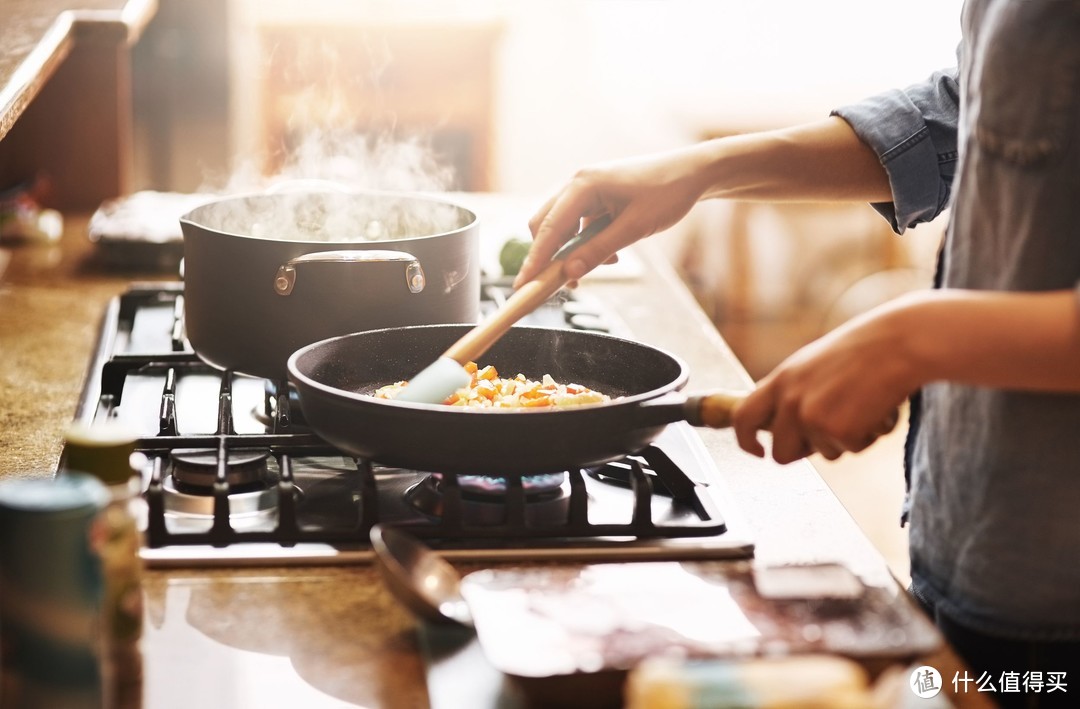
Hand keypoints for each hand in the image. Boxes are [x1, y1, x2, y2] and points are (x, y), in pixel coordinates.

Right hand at [513, 147, 709, 287]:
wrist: (693, 173)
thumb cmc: (668, 194)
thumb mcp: (634, 228)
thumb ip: (598, 251)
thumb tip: (569, 273)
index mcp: (583, 185)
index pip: (548, 228)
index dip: (534, 260)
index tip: (523, 285)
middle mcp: (578, 183)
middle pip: (545, 225)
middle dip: (551, 257)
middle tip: (563, 284)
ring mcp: (585, 188)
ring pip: (561, 226)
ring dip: (572, 251)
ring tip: (602, 266)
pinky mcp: (595, 196)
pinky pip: (578, 224)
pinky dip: (586, 243)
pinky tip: (611, 253)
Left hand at [732, 300, 919, 463]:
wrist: (898, 343)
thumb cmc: (863, 350)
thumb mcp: (812, 365)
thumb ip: (793, 393)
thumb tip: (781, 426)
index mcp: (780, 380)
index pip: (743, 418)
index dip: (745, 441)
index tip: (757, 451)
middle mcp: (790, 401)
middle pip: (781, 454)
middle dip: (804, 453)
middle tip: (832, 432)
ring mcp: (812, 418)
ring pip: (824, 455)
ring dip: (845, 439)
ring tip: (862, 405)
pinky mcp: (839, 432)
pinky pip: (852, 450)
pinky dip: (868, 436)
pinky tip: (877, 409)